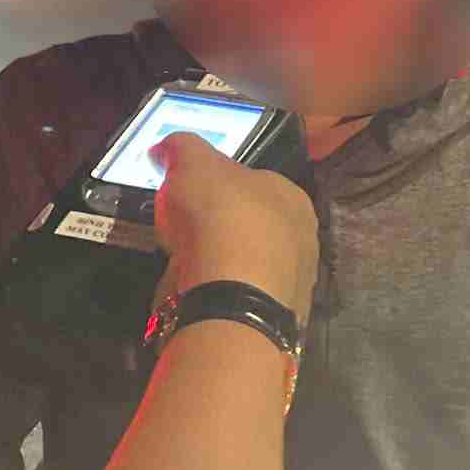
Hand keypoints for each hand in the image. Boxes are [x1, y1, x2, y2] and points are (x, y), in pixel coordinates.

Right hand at [149, 133, 319, 323]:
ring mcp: (294, 285)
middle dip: (221, 230)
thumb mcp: (192, 162)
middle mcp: (304, 240)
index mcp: (293, 197)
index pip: (255, 184)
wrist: (232, 297)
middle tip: (186, 233)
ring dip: (221, 267)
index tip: (190, 197)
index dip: (218, 187)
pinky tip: (198, 295)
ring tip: (186, 268)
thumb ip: (181, 148)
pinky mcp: (276, 321)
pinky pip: (241, 300)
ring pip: (249, 267)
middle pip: (253, 227)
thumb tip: (165, 148)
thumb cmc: (220, 218)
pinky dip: (220, 297)